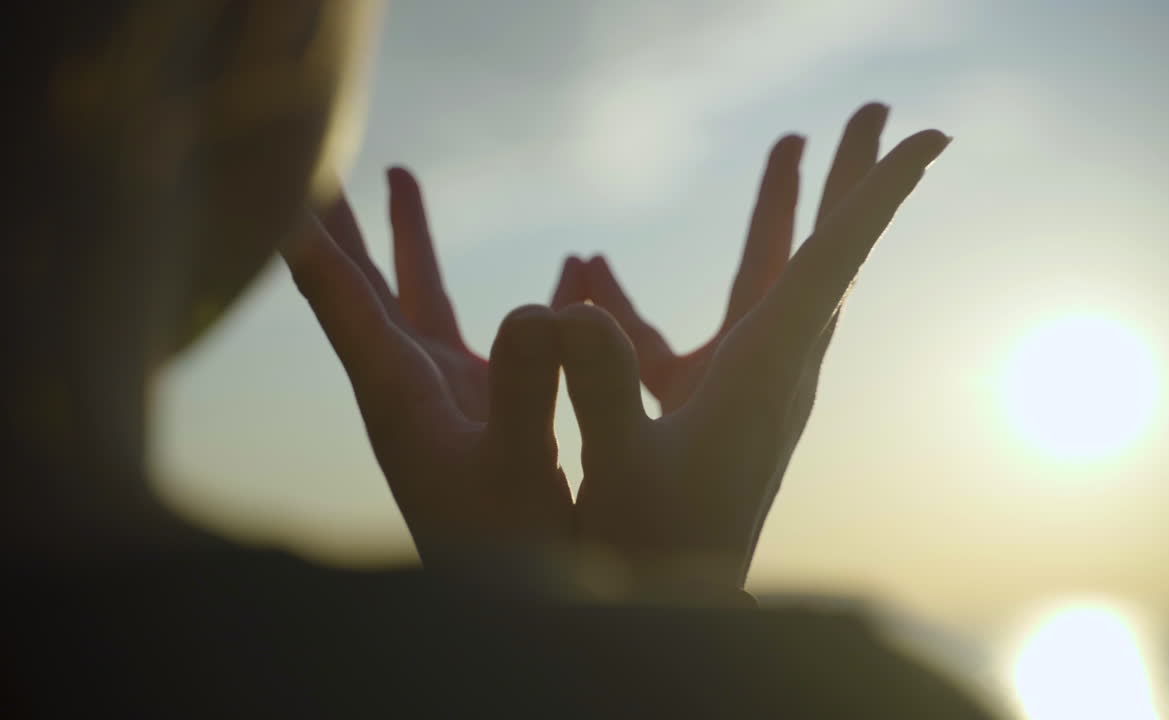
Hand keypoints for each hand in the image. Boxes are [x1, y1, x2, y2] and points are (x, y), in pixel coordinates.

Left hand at [282, 168, 585, 557]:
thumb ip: (531, 388)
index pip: (341, 301)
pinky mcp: (485, 411)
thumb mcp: (524, 466)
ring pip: (415, 301)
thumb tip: (541, 304)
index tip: (276, 179)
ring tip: (399, 180)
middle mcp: (409, 388)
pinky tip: (568, 269)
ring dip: (406, 242)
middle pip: (361, 286)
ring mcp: (446, 399)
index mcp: (400, 394)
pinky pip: (488, 331)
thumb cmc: (513, 549)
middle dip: (341, 221)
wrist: (520, 606)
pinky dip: (514, 290)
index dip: (308, 238)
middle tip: (315, 158)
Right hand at [560, 104, 949, 589]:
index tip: (926, 138)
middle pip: (830, 254)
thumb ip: (593, 387)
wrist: (689, 607)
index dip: (877, 195)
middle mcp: (780, 369)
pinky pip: (740, 313)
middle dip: (852, 179)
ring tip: (800, 153)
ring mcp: (764, 383)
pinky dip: (720, 275)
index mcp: (765, 373)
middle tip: (876, 111)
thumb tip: (562, 303)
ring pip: (792, 277)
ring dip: (799, 212)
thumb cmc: (658, 550)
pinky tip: (604, 268)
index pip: (832, 265)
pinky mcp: (736, 399)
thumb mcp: (620, 470)